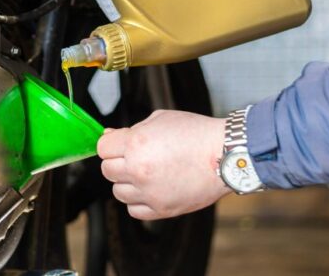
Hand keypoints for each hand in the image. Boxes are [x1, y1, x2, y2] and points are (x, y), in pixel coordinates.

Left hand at [98, 110, 229, 219]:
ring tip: (145, 173)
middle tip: (135, 156)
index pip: (102, 148)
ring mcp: (149, 192)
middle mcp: (138, 170)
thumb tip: (110, 136)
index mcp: (136, 144)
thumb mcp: (160, 119)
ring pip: (118, 192)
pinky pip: (134, 210)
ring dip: (127, 182)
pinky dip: (138, 201)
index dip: (111, 144)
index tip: (118, 143)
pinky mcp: (162, 209)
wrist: (226, 154)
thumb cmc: (197, 133)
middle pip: (107, 170)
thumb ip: (132, 129)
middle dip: (118, 161)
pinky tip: (150, 188)